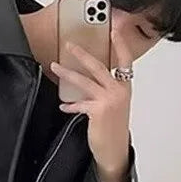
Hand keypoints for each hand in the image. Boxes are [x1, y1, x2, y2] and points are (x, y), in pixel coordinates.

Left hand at [51, 28, 133, 181]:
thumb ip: (105, 91)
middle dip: (82, 54)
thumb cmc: (113, 129)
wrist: (114, 151)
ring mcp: (108, 100)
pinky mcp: (98, 110)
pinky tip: (63, 106)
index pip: (125, 61)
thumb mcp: (114, 106)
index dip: (120, 45)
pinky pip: (78, 103)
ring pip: (84, 81)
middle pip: (98, 66)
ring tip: (55, 67)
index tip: (113, 30)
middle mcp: (118, 91)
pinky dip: (69, 105)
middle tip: (70, 44)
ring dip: (67, 73)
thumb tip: (86, 80)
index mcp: (124, 87)